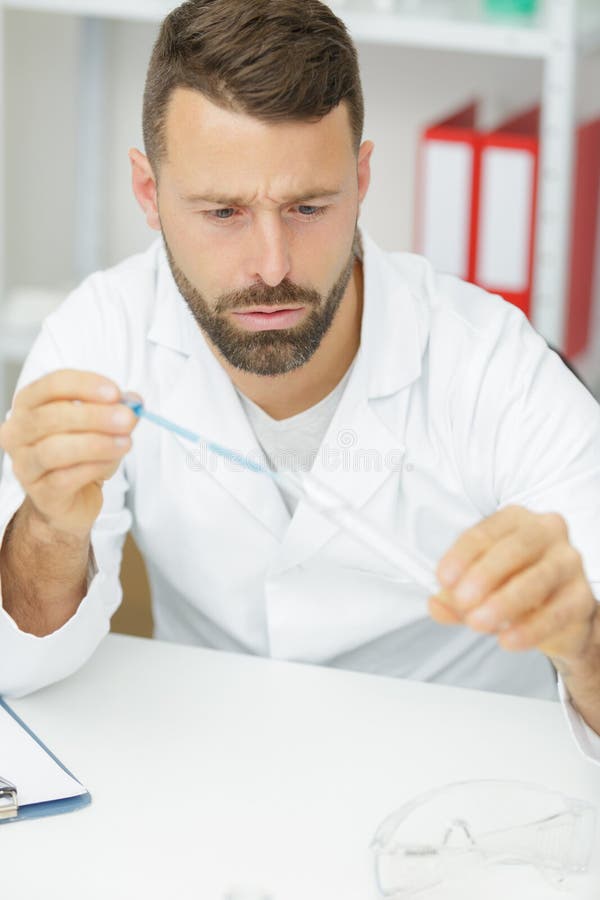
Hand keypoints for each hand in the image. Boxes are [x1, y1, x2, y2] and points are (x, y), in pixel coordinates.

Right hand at [0, 369, 137, 537]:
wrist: (74, 498)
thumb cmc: (82, 455)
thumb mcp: (102, 426)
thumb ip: (117, 410)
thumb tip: (133, 401)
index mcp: (30, 404)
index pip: (52, 385)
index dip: (85, 386)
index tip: (115, 393)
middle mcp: (18, 432)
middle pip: (52, 416)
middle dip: (95, 416)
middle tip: (127, 419)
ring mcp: (25, 464)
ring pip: (55, 449)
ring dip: (96, 444)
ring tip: (125, 443)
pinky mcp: (40, 493)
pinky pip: (64, 478)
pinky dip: (92, 468)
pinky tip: (109, 464)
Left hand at [428, 505, 596, 666]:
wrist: (559, 615)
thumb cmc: (514, 586)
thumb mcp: (477, 590)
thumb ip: (454, 596)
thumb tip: (436, 605)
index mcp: (515, 520)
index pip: (485, 531)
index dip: (462, 555)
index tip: (443, 580)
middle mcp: (547, 532)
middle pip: (515, 548)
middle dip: (484, 574)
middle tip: (462, 600)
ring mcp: (569, 563)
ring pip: (539, 578)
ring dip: (505, 602)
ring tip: (478, 623)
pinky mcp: (582, 597)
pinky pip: (557, 611)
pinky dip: (530, 628)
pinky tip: (508, 639)